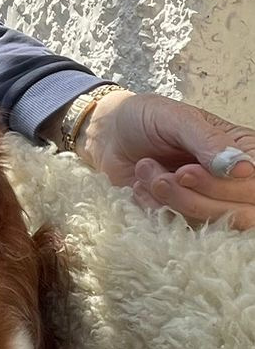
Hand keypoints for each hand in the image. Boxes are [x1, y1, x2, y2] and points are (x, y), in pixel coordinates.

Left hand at [78, 89, 254, 229]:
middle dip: (195, 197)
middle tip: (167, 175)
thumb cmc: (146, 119)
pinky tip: (141, 186)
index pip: (254, 185)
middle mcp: (233, 180)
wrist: (108, 136)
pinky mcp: (184, 217)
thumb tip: (245, 168)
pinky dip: (156, 209)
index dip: (224, 187)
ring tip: (148, 171)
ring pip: (211, 223)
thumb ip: (209, 141)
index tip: (185, 172)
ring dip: (172, 200)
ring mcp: (210, 201)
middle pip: (242, 212)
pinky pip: (182, 229)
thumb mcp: (176, 119)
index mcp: (243, 150)